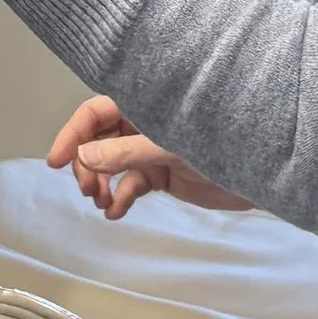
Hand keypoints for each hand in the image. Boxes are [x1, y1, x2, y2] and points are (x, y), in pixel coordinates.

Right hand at [45, 94, 251, 222]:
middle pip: (97, 140)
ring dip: (100, 183)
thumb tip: (84, 157)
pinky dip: (120, 199)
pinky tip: (115, 213)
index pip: (95, 113)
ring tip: (102, 202)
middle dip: (87, 164)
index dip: (72, 133)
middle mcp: (143, 124)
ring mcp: (151, 150)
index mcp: (144, 105)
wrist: (262, 172)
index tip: (55, 161)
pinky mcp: (162, 175)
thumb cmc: (221, 144)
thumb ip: (126, 151)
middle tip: (88, 190)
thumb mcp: (170, 147)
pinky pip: (130, 185)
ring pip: (110, 165)